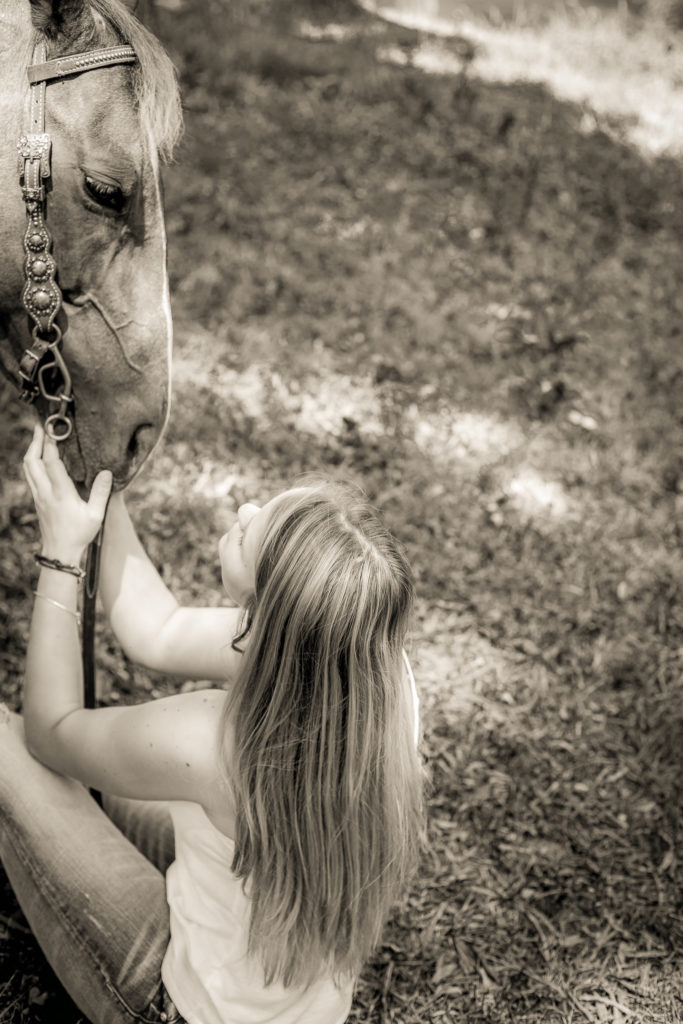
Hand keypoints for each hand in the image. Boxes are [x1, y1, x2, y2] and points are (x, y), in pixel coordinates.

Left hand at [23, 423, 112, 562]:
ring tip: (39, 435)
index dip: (50, 443)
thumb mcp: (96, 515)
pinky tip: (40, 456)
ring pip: (27, 467)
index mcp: (60, 493)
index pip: (51, 462)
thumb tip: (106, 472)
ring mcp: (38, 495)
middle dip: (35, 440)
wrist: (59, 552)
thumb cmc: (79, 534)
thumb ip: (101, 492)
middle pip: (31, 461)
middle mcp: (45, 492)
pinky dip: (32, 460)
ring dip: (31, 449)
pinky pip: (30, 474)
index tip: (54, 428)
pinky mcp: (37, 499)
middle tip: (41, 425)